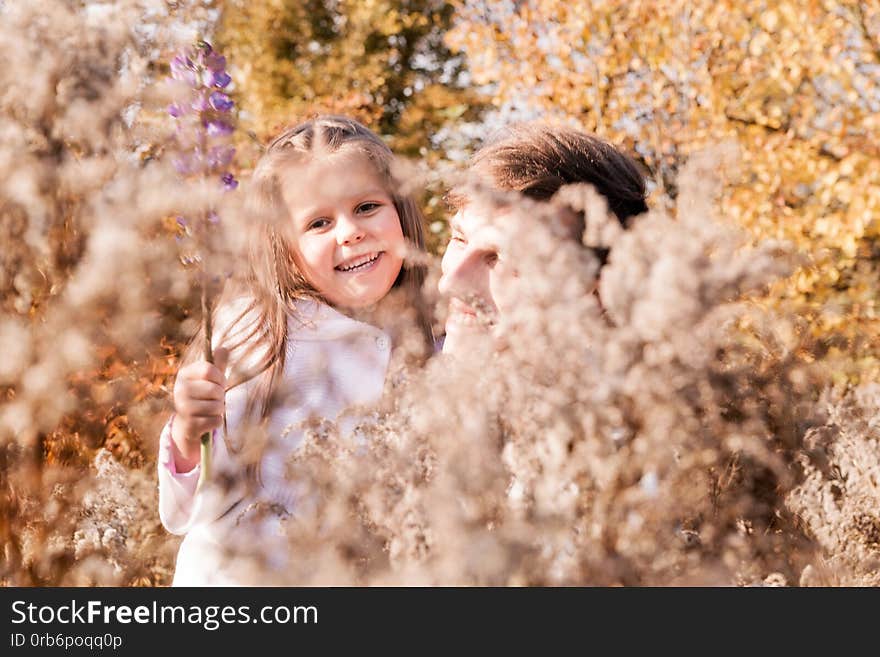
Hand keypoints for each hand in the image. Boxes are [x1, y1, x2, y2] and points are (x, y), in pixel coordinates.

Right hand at [170, 347, 228, 470]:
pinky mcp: (189, 424)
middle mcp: (180, 389)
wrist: (188, 424)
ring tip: (210, 410)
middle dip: (221, 396)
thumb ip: (217, 364)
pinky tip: (208, 421)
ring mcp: (183, 408)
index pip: (209, 369)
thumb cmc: (203, 396)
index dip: (220, 377)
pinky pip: (216, 420)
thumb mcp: (209, 379)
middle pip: (215, 389)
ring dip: (220, 409)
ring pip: (217, 406)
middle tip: (215, 399)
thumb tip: (223, 348)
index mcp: (184, 374)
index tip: (220, 383)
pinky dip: (217, 421)